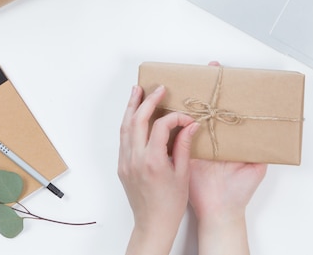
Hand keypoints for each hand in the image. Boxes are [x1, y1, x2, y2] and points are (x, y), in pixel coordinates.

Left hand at [118, 84, 199, 254]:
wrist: (153, 224)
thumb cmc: (171, 204)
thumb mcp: (183, 173)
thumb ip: (184, 146)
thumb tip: (190, 125)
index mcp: (153, 161)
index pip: (161, 126)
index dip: (175, 118)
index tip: (187, 120)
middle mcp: (135, 159)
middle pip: (137, 120)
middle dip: (147, 101)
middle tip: (158, 89)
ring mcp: (125, 162)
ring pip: (125, 127)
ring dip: (131, 107)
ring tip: (137, 91)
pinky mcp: (122, 166)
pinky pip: (123, 138)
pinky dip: (128, 122)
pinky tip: (134, 115)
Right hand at [189, 61, 267, 254]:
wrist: (221, 212)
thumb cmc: (239, 193)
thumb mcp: (256, 168)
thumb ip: (262, 151)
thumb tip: (276, 133)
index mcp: (228, 138)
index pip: (225, 110)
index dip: (224, 93)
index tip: (222, 73)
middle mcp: (212, 138)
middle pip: (207, 109)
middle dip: (204, 90)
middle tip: (204, 71)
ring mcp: (197, 144)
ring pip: (191, 117)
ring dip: (188, 101)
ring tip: (186, 83)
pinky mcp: (184, 152)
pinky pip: (177, 134)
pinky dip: (174, 121)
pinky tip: (172, 107)